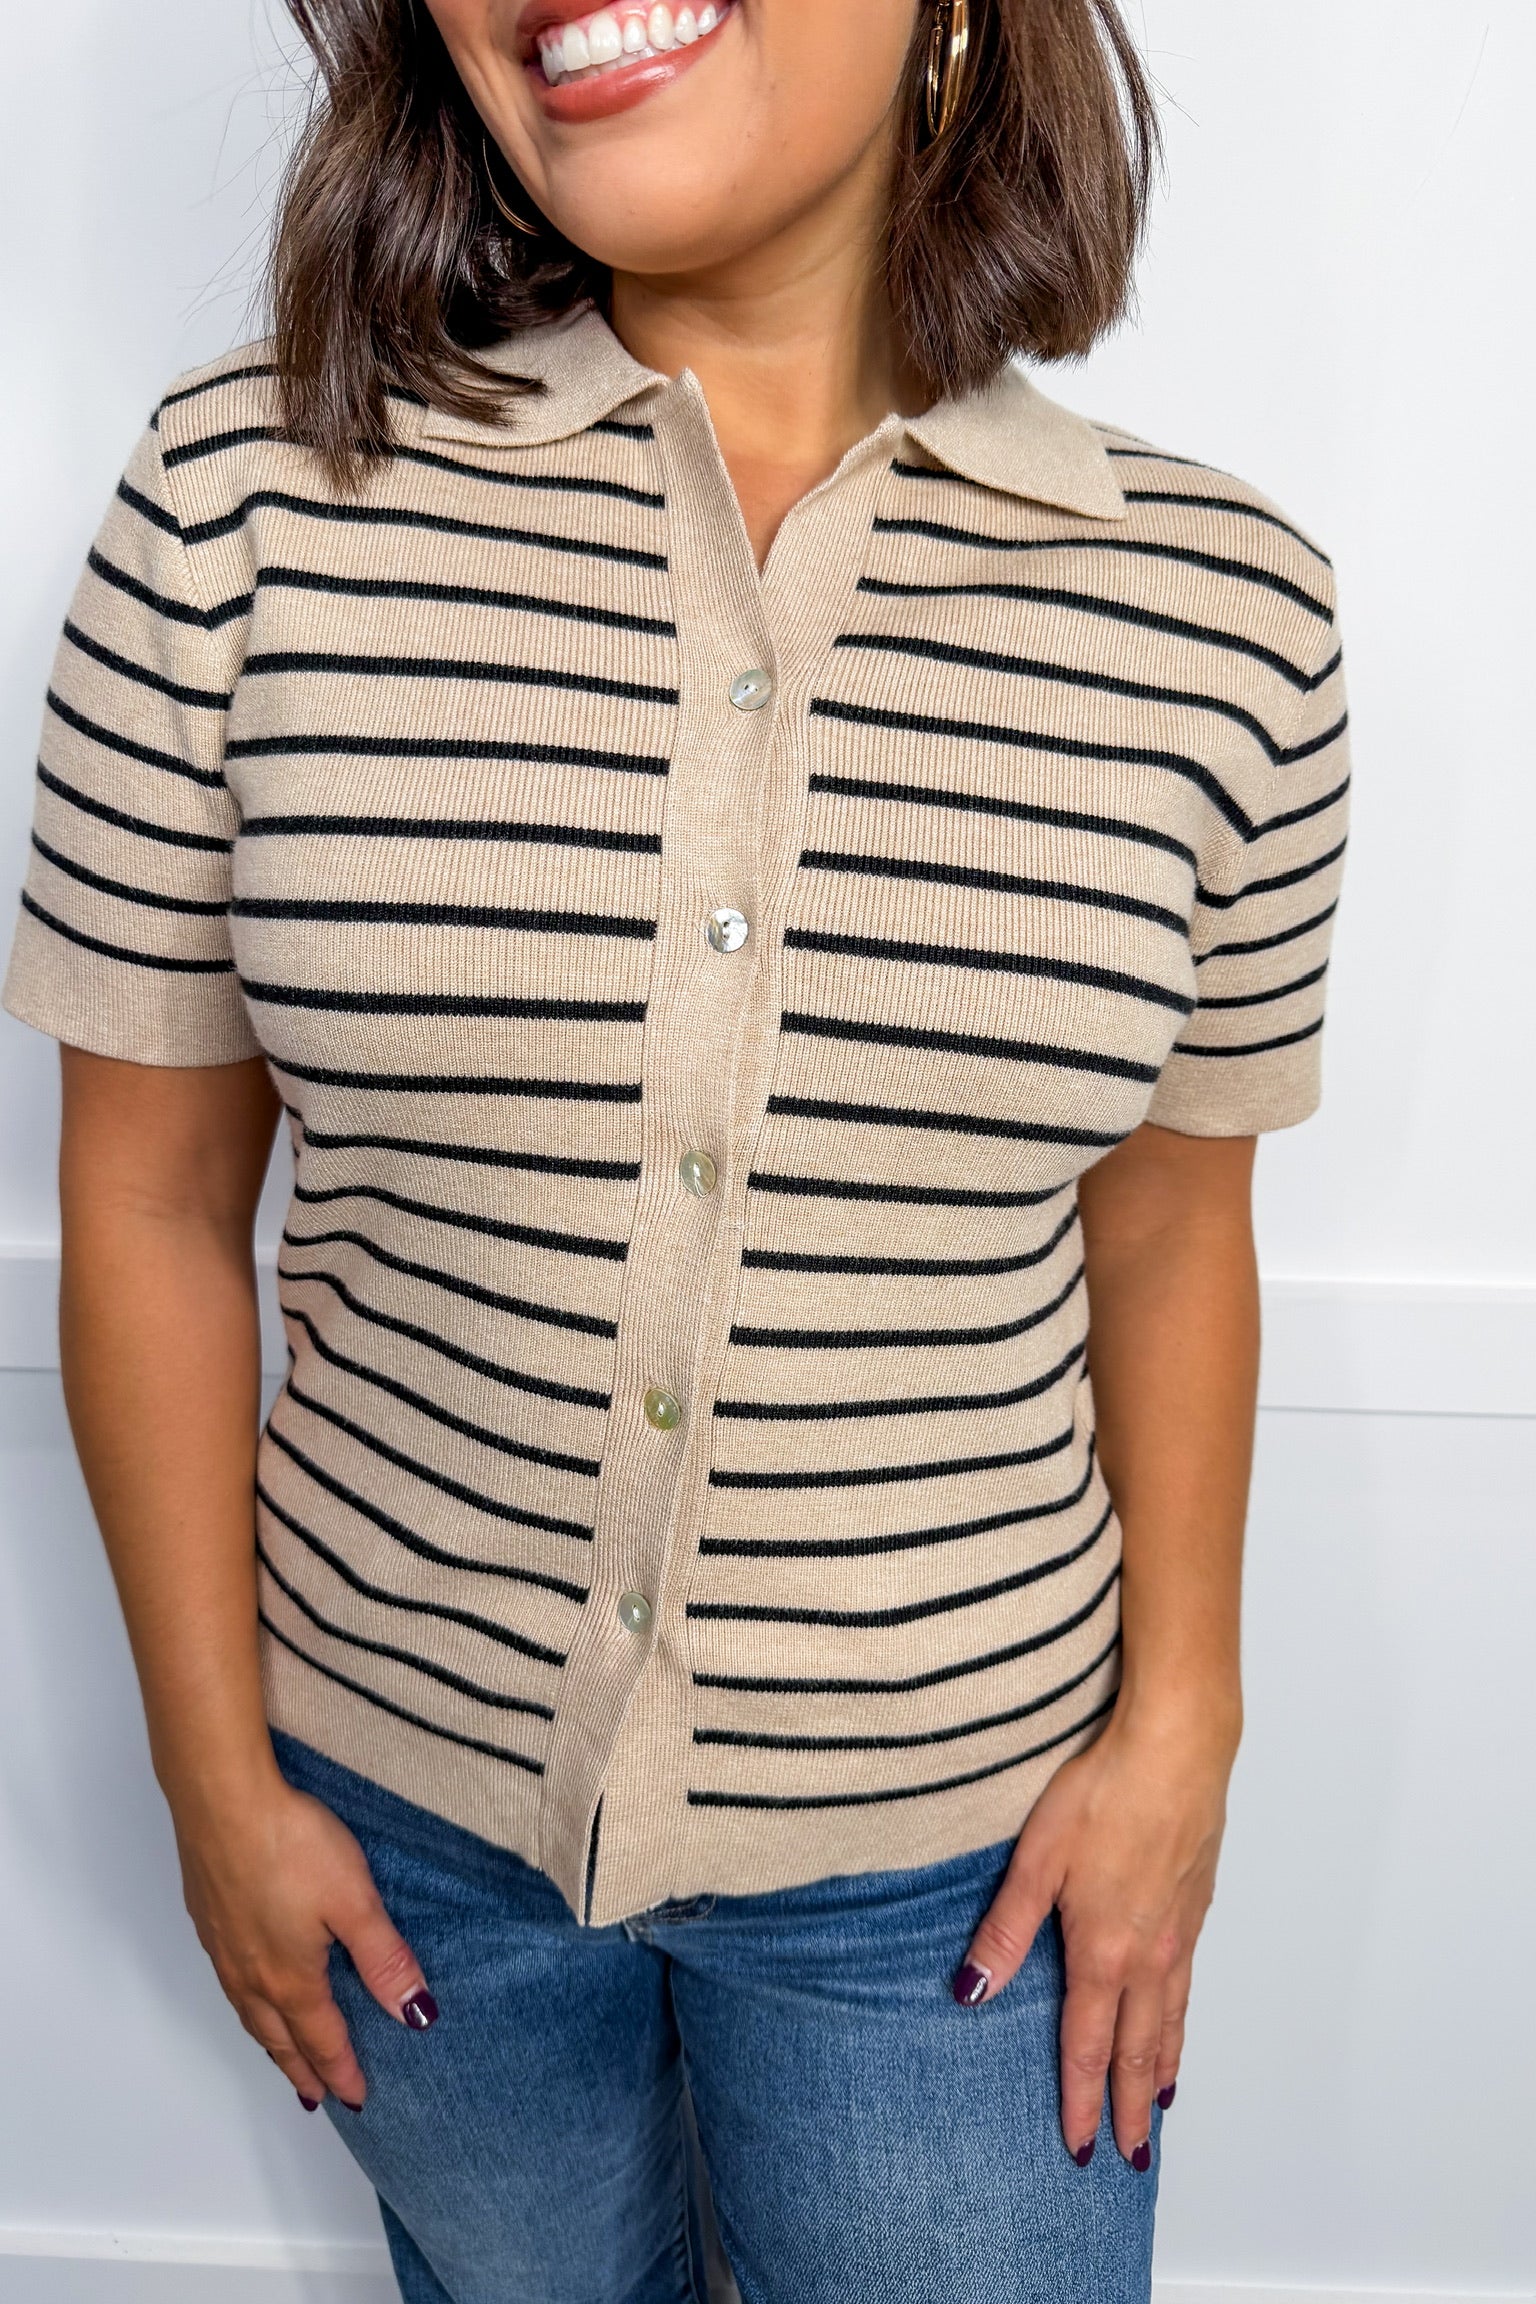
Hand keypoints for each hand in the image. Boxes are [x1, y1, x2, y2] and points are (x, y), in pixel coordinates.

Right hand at [172, 1770, 436, 2108]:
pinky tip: (248, 1990)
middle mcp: (251, 1975)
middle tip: (316, 2097)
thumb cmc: (291, 1846)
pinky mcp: (208, 1918)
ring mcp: (224, 1948)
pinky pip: (229, 1983)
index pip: (322, 2040)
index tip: (356, 2099)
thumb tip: (415, 2016)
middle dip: (302, 2070)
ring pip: (249, 2014)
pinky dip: (246, 2007)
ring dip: (270, 2043)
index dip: (342, 2071)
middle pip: (279, 2039)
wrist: (222, 1802)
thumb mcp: (355, 1902)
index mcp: (291, 1978)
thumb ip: (385, 1960)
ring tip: (282, 2057)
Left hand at [953, 1704, 1235, 2164]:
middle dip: (1131, 2108)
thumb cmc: (1105, 1792)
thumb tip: (970, 1991)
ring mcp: (1178, 1934)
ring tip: (1159, 2112)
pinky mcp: (1196, 1907)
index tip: (1083, 2147)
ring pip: (1170, 2023)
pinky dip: (1182, 2025)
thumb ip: (1004, 1929)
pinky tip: (1177, 2026)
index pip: (1087, 2045)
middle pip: (1139, 2050)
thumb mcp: (1037, 1857)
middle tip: (1130, 2157)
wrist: (1178, 1750)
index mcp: (1102, 1950)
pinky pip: (1188, 1988)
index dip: (1082, 2100)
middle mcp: (1148, 1956)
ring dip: (1162, 2073)